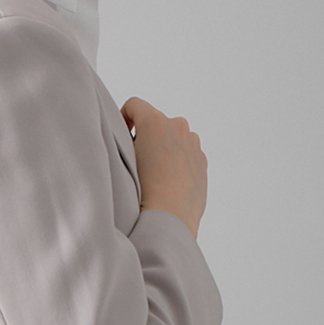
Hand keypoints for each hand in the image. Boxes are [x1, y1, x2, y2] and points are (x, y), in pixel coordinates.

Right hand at [120, 96, 207, 239]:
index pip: (134, 105)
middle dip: (146, 136)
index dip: (123, 119)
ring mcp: (193, 144)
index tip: (123, 136)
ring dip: (163, 148)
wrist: (168, 219)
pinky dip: (176, 162)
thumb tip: (125, 135)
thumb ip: (123, 138)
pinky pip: (185, 154)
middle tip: (137, 161)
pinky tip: (167, 182)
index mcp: (155, 121)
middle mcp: (178, 126)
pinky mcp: (202, 161)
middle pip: (155, 122)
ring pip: (173, 138)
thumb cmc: (141, 191)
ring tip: (153, 174)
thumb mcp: (122, 158)